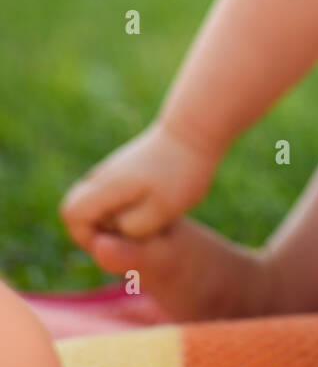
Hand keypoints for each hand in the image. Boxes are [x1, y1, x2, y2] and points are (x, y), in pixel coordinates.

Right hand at [59, 120, 217, 249]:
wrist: (197, 128)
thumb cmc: (182, 170)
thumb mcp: (162, 210)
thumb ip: (132, 229)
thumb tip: (112, 233)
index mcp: (107, 185)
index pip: (71, 214)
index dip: (86, 235)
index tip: (119, 238)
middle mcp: (104, 174)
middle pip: (80, 207)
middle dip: (100, 229)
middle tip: (136, 231)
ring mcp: (115, 168)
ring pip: (99, 201)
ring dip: (116, 217)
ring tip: (148, 217)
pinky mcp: (128, 166)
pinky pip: (115, 193)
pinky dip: (128, 206)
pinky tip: (155, 205)